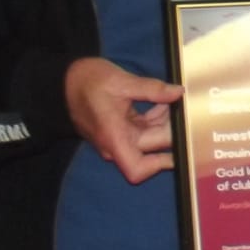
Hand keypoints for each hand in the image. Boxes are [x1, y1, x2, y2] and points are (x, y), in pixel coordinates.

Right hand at [65, 57, 179, 182]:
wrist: (65, 80)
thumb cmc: (87, 81)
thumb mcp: (121, 81)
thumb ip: (152, 89)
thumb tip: (178, 93)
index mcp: (114, 137)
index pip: (137, 169)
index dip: (159, 165)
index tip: (179, 147)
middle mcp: (116, 144)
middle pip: (152, 148)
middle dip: (171, 130)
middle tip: (184, 110)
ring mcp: (119, 138)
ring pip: (151, 138)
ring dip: (165, 122)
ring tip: (171, 100)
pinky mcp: (122, 131)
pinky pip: (145, 130)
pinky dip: (156, 118)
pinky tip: (161, 102)